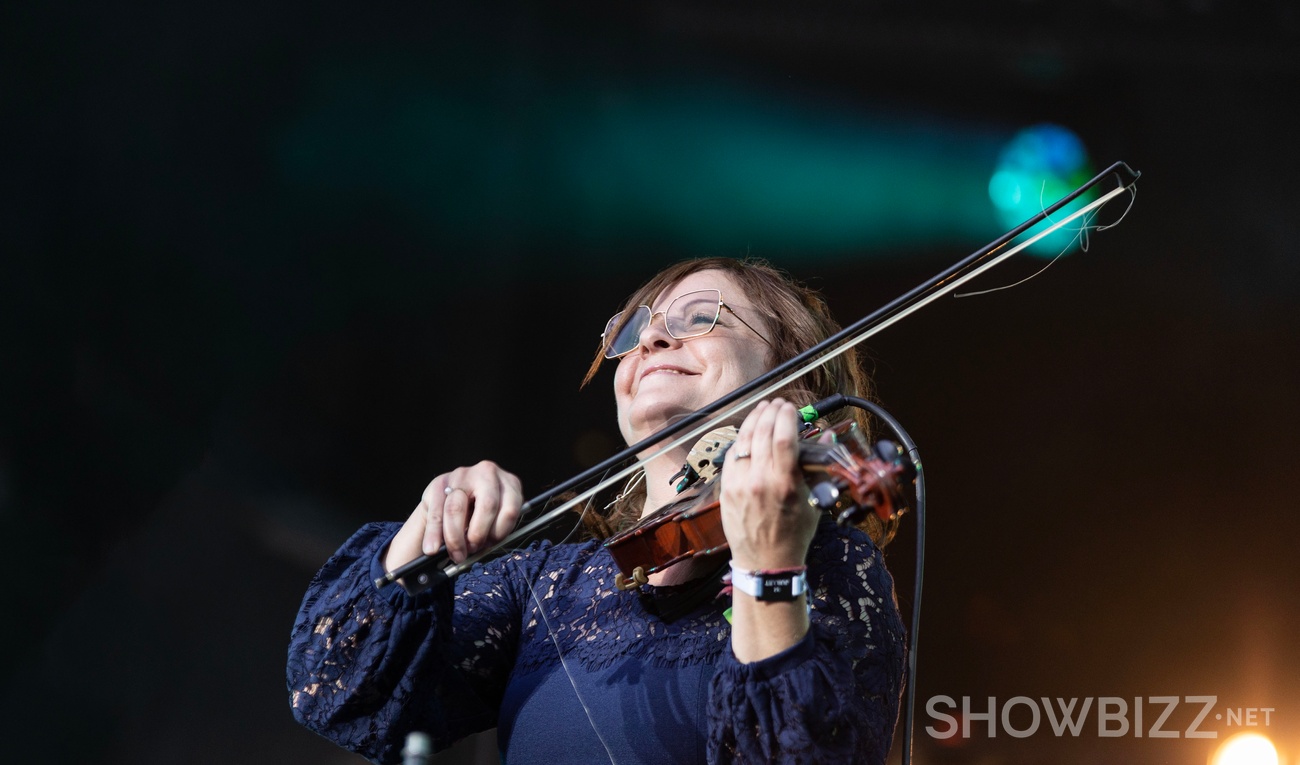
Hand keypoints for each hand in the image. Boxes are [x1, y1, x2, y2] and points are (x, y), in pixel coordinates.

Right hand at [384, 460, 522, 569]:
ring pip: (456, 509)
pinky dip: (433, 534)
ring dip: (455, 538)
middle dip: (477, 535)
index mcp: (509, 483)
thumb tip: (481, 549)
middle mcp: (487, 473)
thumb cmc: (481, 512)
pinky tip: (432, 548)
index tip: (489, 546)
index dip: (498, 533)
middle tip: (471, 551)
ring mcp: (462, 475)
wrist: (454, 495)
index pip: (510, 510)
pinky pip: (436, 512)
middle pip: (487, 506)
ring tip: (455, 555)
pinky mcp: (439, 482)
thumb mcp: (495, 518)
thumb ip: (494, 530)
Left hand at [719, 399, 817, 570]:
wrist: (766, 562)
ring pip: (743, 441)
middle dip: (770, 412)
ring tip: (763, 409)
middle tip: (778, 404)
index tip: (790, 407)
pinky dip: (741, 440)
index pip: (784, 438)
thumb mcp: (814, 502)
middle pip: (762, 433)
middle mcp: (758, 481)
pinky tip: (749, 432)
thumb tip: (825, 437)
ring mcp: (739, 484)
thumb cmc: (794, 534)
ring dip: (754, 420)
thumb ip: (818, 467)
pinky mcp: (726, 489)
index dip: (786, 416)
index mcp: (784, 484)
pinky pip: (732, 456)